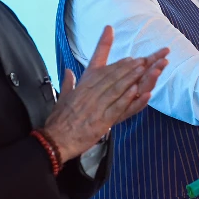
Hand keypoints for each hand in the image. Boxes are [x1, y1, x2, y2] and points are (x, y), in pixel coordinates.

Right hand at [42, 26, 168, 160]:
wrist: (55, 140)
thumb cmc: (58, 121)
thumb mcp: (62, 98)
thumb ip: (68, 83)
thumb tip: (68, 71)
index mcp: (82, 87)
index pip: (102, 72)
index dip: (118, 65)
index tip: (130, 59)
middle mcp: (90, 93)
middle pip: (112, 77)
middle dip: (128, 68)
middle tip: (142, 61)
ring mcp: (96, 106)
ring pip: (116, 88)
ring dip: (131, 78)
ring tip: (143, 70)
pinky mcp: (101, 120)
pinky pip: (117, 107)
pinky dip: (127, 98)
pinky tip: (137, 91)